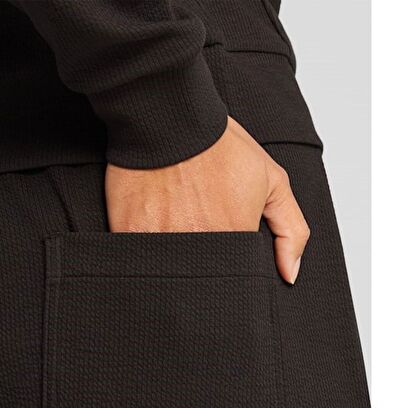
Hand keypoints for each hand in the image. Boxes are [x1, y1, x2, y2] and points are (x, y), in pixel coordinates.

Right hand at [105, 117, 309, 283]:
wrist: (168, 117)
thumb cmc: (218, 145)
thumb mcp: (271, 180)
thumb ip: (290, 230)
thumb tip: (290, 274)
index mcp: (233, 236)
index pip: (234, 277)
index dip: (229, 267)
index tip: (222, 249)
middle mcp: (197, 244)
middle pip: (200, 280)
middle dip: (201, 270)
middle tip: (195, 234)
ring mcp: (160, 242)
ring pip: (168, 274)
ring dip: (171, 263)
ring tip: (173, 227)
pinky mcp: (128, 233)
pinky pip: (137, 259)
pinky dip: (143, 253)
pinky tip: (150, 227)